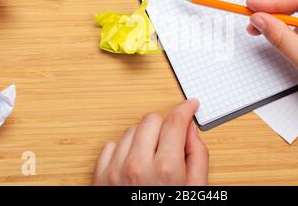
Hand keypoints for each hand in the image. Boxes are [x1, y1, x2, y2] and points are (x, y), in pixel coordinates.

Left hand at [93, 99, 208, 185]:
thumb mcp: (194, 191)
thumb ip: (198, 157)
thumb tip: (191, 131)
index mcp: (166, 169)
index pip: (176, 121)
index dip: (186, 108)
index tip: (190, 105)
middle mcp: (138, 165)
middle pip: (152, 120)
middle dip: (164, 126)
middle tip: (170, 141)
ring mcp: (115, 170)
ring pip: (131, 130)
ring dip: (144, 138)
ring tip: (151, 159)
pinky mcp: (99, 176)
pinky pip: (112, 145)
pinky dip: (124, 150)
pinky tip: (133, 165)